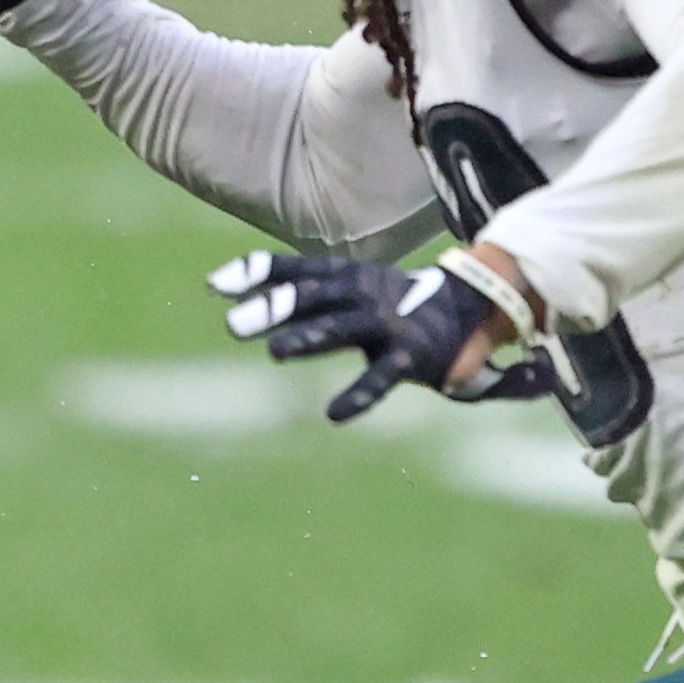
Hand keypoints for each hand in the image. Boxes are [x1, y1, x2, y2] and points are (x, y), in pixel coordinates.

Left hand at [209, 250, 507, 422]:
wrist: (468, 309)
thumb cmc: (390, 304)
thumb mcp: (348, 290)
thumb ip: (302, 295)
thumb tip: (239, 301)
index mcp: (345, 275)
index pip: (295, 269)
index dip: (256, 274)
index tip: (214, 284)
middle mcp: (363, 293)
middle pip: (312, 297)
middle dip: (273, 309)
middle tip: (232, 325)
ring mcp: (387, 323)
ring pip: (341, 328)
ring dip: (308, 338)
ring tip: (275, 352)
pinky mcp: (408, 355)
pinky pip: (380, 377)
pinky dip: (358, 395)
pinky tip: (333, 413)